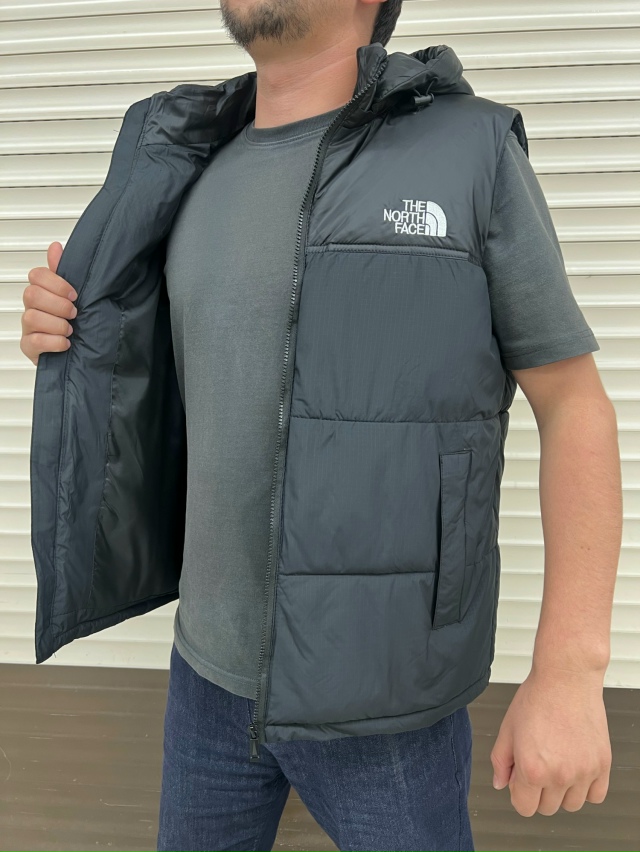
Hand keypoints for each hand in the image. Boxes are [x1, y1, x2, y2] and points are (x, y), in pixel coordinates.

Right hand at [21, 241, 77, 365]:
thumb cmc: (73, 322)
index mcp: (42, 291)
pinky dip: (54, 341)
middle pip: (32, 294)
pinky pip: (35, 341)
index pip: (37, 275)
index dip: (56, 283)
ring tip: (70, 330)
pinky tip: (65, 343)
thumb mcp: (73, 295)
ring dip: (57, 324)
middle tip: (73, 313)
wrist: (78, 351)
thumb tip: (56, 246)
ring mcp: (28, 327)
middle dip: (58, 304)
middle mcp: (32, 307)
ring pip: (32, 317)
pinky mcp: (29, 346)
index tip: (74, 294)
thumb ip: (63, 271)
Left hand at [490, 664, 611, 816]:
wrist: (566, 678)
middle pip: (547, 808)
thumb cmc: (537, 698)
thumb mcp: (507, 728)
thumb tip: (500, 783)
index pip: (524, 808)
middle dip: (538, 791)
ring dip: (562, 791)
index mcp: (532, 769)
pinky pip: (596, 796)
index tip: (520, 778)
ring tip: (556, 762)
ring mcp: (584, 772)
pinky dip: (586, 788)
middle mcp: (560, 775)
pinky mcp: (602, 764)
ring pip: (572, 805)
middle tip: (537, 763)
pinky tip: (575, 767)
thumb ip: (500, 761)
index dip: (518, 792)